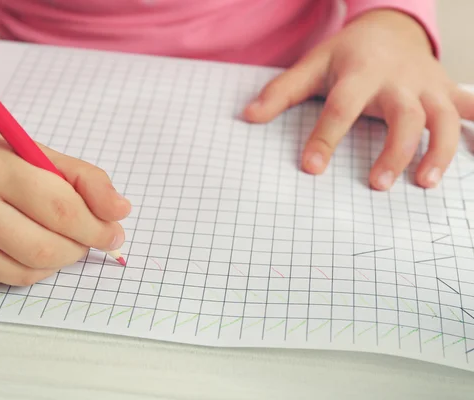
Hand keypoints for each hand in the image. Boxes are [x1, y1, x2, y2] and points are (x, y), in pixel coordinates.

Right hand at [0, 120, 130, 284]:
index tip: (114, 233)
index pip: (59, 208)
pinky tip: (29, 246)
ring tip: (60, 239)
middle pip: (45, 247)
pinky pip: (7, 279)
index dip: (96, 227)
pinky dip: (32, 268)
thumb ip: (84, 179)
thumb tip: (120, 211)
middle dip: (80, 247)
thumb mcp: (37, 151)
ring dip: (58, 260)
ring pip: (29, 271)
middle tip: (89, 238)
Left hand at [244, 9, 473, 189]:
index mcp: (360, 73)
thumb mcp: (312, 65)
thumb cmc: (347, 53)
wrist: (389, 26)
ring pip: (443, 117)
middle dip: (395, 151)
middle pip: (405, 115)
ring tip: (425, 183)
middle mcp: (399, 80)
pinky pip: (471, 109)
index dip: (325, 138)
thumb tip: (248, 116)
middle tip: (377, 185)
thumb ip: (281, 92)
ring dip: (440, 151)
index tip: (310, 168)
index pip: (341, 107)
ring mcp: (428, 85)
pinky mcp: (446, 91)